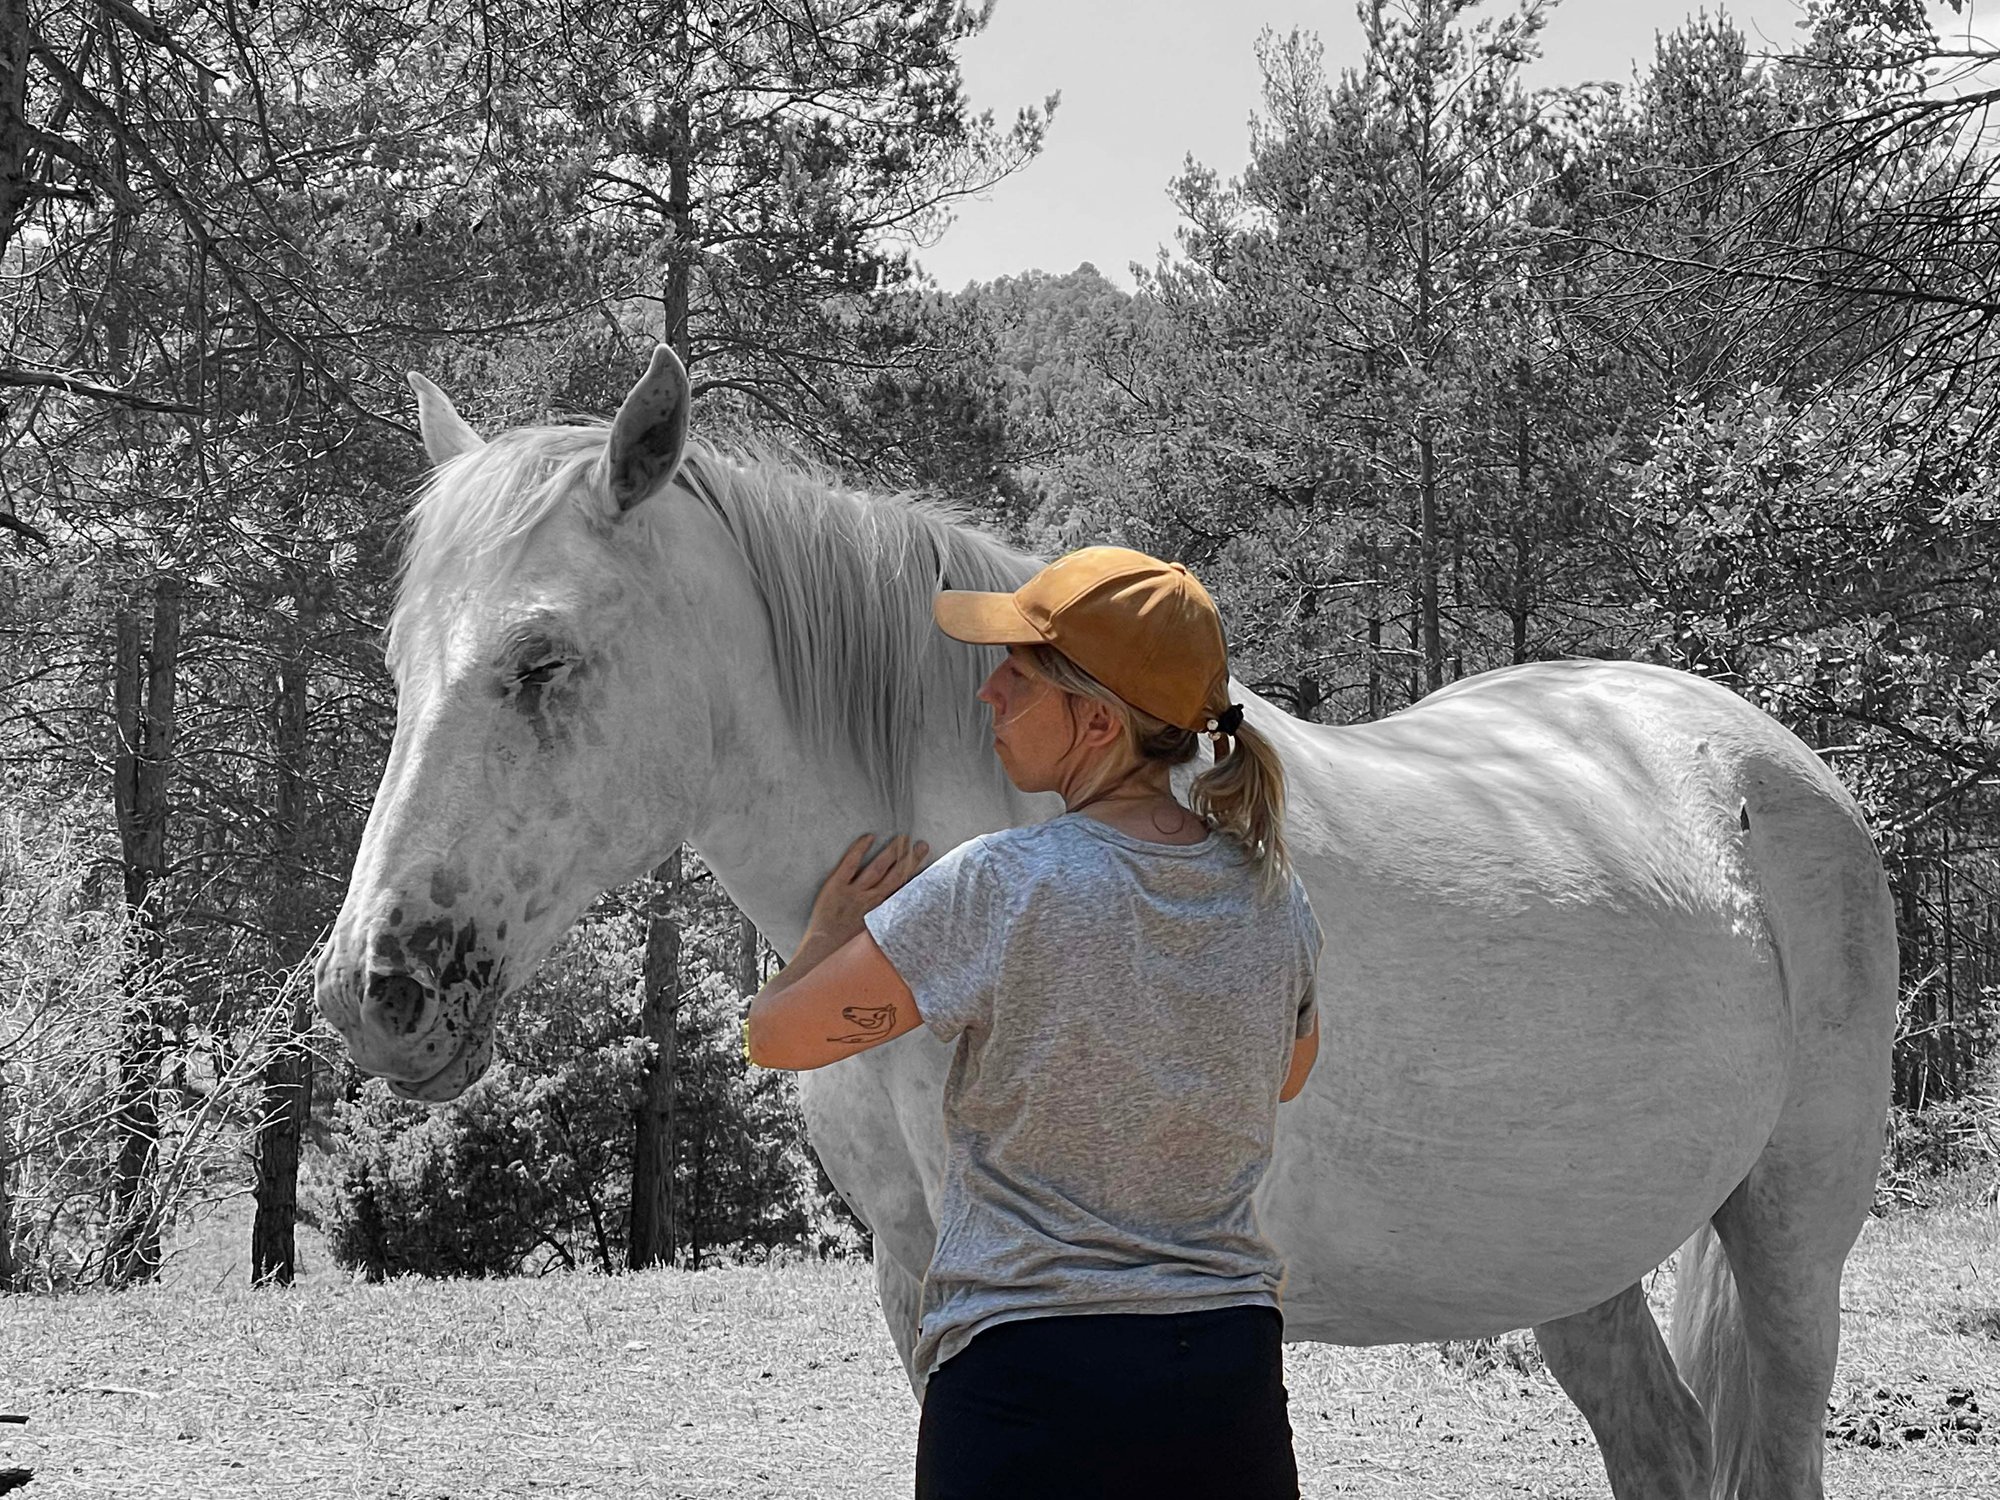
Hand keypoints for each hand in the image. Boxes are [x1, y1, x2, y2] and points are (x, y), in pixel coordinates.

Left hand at [803, 833, 929, 947]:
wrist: (823, 954)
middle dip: (910, 859)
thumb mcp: (873, 944)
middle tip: (922, 844)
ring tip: (903, 838)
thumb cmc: (846, 952)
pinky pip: (850, 863)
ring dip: (892, 852)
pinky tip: (870, 837)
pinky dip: (860, 849)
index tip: (926, 868)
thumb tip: (898, 932)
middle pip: (896, 875)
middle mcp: (872, 900)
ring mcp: (855, 892)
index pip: (904, 890)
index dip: (916, 876)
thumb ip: (886, 932)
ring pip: (878, 867)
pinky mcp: (836, 886)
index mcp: (883, 914)